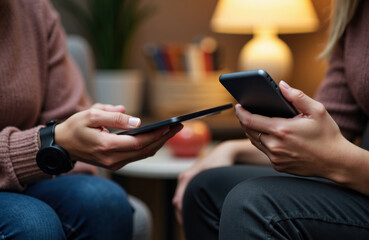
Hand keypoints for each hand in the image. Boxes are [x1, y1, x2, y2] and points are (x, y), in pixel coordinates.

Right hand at [54, 103, 182, 169]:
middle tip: (178, 126)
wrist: (62, 146)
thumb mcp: (91, 115)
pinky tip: (158, 138)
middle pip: (145, 150)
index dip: (156, 135)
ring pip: (143, 155)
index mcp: (106, 146)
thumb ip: (114, 117)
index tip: (170, 126)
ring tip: (172, 130)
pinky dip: (149, 147)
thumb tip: (136, 120)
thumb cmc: (75, 128)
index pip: (138, 143)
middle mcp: (113, 159)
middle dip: (164, 138)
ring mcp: (115, 163)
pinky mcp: (116, 163)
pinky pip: (137, 156)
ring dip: (159, 143)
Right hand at [172, 141, 235, 224]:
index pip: (178, 201)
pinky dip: (187, 206)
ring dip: (184, 212)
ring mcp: (185, 179)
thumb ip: (205, 185)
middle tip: (190, 230)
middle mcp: (183, 178)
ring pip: (179, 200)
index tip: (189, 226)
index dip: (183, 215)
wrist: (223, 153)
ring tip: (191, 225)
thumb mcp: (213, 173)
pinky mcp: (189, 181)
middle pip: (177, 202)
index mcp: (186, 177)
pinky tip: (194, 215)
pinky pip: (184, 196)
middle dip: (182, 216)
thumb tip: (198, 197)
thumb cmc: (220, 163)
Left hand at [235, 81, 348, 177]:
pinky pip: (264, 151)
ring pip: (255, 141)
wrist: (336, 162)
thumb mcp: (317, 110)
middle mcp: (275, 146)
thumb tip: (281, 85)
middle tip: (243, 111)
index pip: (250, 120)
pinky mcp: (277, 166)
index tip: (237, 106)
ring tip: (252, 120)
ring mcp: (275, 158)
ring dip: (251, 131)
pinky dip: (262, 142)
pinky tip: (266, 134)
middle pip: (249, 131)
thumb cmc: (327, 134)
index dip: (240, 112)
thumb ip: (297, 96)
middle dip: (243, 120)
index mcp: (282, 130)